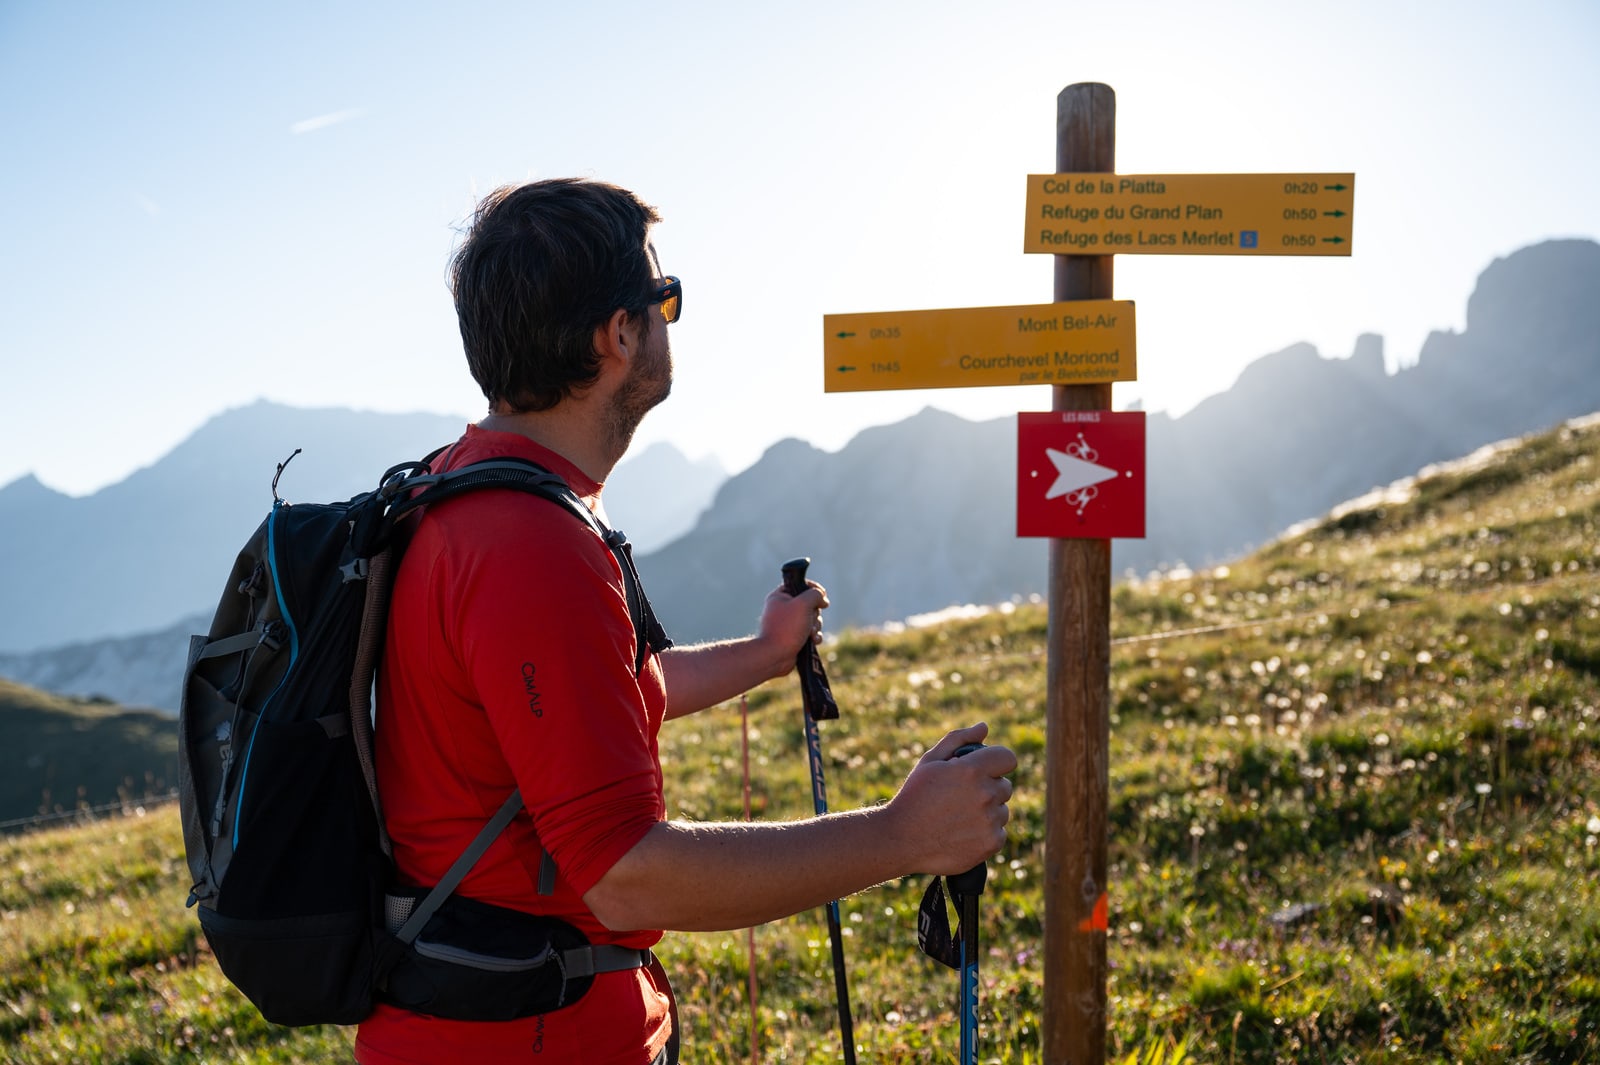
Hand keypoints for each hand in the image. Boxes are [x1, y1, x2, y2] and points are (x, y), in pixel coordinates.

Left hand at [756, 578, 828, 679]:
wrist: (775, 655)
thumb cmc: (787, 628)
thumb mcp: (803, 604)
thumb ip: (815, 594)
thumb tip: (822, 598)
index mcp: (780, 596)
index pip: (801, 584)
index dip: (814, 589)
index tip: (822, 595)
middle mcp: (784, 608)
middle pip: (810, 603)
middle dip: (815, 613)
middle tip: (810, 620)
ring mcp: (789, 624)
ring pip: (812, 619)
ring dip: (815, 626)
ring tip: (809, 633)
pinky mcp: (794, 637)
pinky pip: (810, 632)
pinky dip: (814, 636)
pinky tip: (812, 641)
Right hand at [887, 723, 1015, 875]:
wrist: (900, 840)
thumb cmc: (914, 796)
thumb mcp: (929, 762)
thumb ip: (959, 739)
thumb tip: (984, 727)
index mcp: (971, 770)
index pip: (1007, 757)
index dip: (997, 762)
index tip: (987, 770)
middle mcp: (985, 794)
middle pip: (1005, 786)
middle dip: (988, 788)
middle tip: (961, 798)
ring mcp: (990, 821)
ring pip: (1002, 811)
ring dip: (988, 812)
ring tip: (957, 818)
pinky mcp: (991, 843)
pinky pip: (999, 833)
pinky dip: (985, 834)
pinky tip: (961, 834)